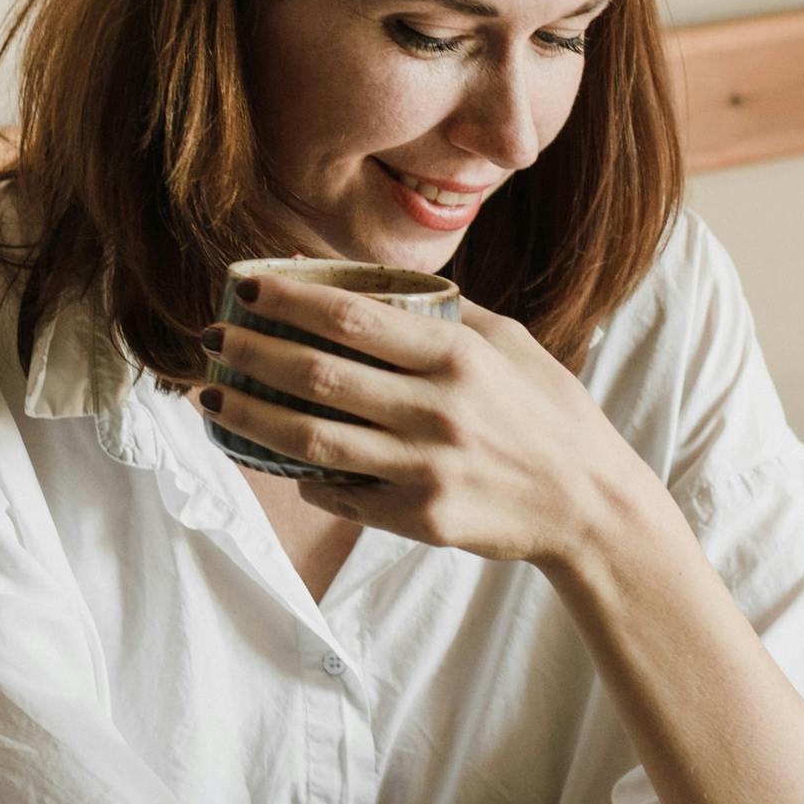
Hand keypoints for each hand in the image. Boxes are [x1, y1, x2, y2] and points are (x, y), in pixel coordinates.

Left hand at [195, 274, 651, 563]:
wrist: (591, 505)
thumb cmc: (550, 414)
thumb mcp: (513, 345)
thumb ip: (448, 313)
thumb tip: (371, 285)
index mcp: (458, 356)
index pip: (352, 316)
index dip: (289, 300)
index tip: (245, 288)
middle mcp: (438, 410)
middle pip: (317, 375)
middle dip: (251, 353)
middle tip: (211, 341)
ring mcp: (427, 469)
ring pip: (311, 440)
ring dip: (250, 416)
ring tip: (211, 399)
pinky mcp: (421, 519)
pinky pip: (341, 495)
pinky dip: (303, 477)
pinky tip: (277, 459)